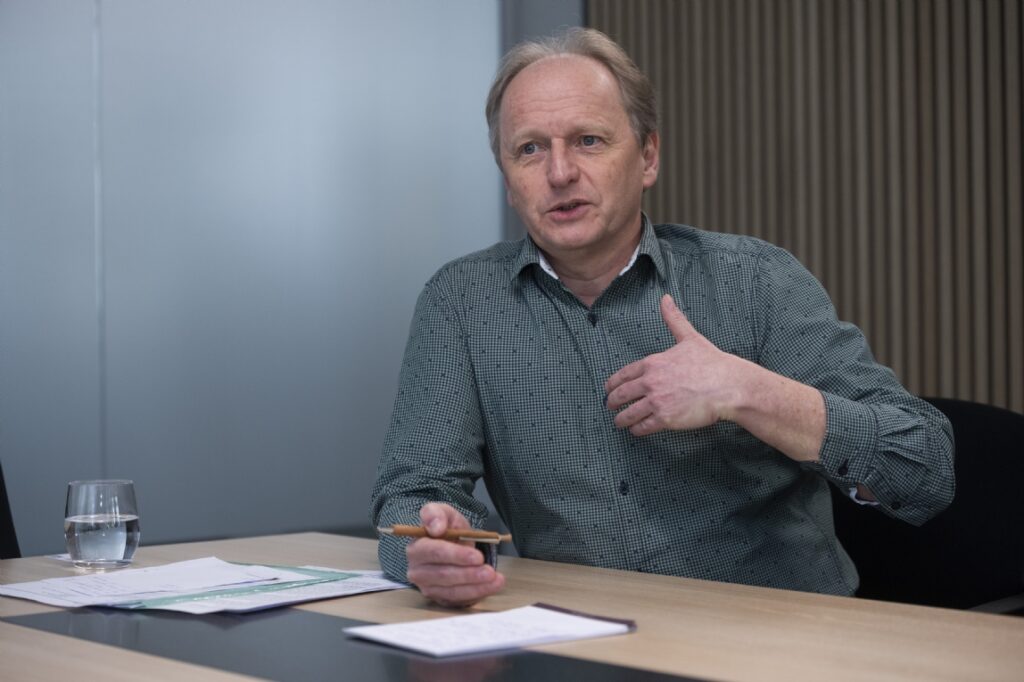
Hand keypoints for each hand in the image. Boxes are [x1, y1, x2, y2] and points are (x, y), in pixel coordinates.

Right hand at [405, 503, 505, 607]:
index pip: (435, 552)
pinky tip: (491, 587)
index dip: (456, 555)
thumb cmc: (446, 528)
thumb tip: (436, 528)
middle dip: (469, 574)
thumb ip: (436, 514)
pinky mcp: (438, 598)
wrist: (452, 544)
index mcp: (417, 548)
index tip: (477, 557)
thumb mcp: (444, 513)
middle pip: (444, 574)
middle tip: (489, 571)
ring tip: (495, 580)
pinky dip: (476, 594)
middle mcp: (417, 570)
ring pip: (451, 591)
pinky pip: (457, 600)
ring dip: (476, 587)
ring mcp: (427, 587)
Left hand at [605, 294, 743, 435]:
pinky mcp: (665, 419)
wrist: (727, 385)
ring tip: (619, 422)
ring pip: (629, 414)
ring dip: (621, 419)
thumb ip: (673, 319)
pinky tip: (636, 430)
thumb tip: (666, 299)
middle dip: (612, 402)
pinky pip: (643, 427)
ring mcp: (657, 402)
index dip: (612, 384)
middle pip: (621, 395)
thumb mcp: (689, 337)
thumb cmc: (711, 362)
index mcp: (653, 363)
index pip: (624, 375)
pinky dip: (637, 430)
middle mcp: (650, 382)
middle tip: (609, 406)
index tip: (607, 389)